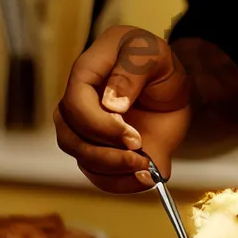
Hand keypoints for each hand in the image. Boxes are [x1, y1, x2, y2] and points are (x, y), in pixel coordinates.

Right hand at [54, 25, 190, 193]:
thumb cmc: (152, 59)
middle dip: (104, 154)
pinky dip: (120, 183)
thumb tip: (111, 104)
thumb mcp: (150, 54)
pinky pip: (99, 174)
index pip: (75, 105)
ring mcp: (87, 131)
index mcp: (85, 74)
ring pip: (82, 158)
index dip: (100, 126)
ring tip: (145, 170)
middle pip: (71, 138)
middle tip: (140, 157)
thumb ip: (131, 72)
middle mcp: (77, 106)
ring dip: (112, 171)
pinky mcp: (102, 150)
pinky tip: (145, 179)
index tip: (133, 137)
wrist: (167, 82)